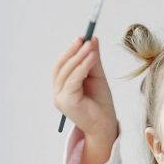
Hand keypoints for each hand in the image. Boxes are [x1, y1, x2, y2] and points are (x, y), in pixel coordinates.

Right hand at [53, 37, 118, 163]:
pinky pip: (73, 80)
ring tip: (90, 46)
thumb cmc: (100, 104)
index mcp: (62, 88)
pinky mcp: (67, 102)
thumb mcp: (97, 76)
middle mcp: (58, 93)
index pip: (62, 66)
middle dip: (73, 51)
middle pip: (61, 67)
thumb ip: (93, 60)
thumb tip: (92, 39)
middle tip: (85, 39)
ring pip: (67, 72)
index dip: (70, 51)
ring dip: (79, 57)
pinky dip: (82, 67)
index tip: (82, 38)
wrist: (105, 125)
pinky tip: (92, 58)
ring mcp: (60, 98)